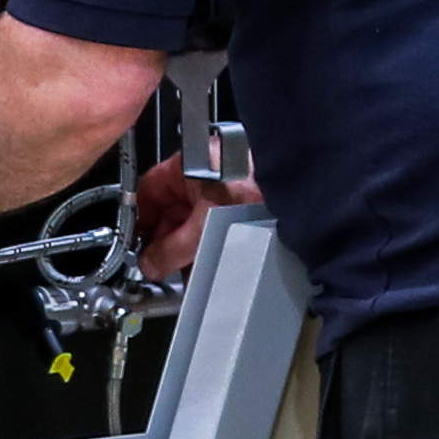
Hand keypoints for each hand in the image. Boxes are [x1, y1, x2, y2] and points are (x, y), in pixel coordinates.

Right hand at [131, 154, 257, 282]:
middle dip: (166, 242)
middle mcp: (203, 172)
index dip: (140, 220)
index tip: (138, 244)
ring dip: (187, 246)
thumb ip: (170, 251)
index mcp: (187, 166)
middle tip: (161, 266)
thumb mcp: (203, 231)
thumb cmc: (257, 197)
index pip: (148, 191)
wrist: (301, 197)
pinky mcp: (240, 198)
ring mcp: (221, 185)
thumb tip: (151, 263)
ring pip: (193, 218)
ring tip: (186, 271)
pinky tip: (208, 263)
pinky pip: (213, 222)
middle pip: (172, 209)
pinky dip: (208, 241)